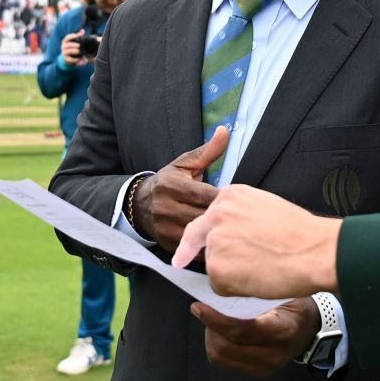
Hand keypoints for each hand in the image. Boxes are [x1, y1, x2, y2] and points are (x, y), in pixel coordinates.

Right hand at [60, 31, 84, 64]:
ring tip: (79, 51)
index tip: (76, 36)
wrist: (67, 58)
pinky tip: (79, 58)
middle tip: (79, 45)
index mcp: (65, 41)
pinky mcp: (66, 59)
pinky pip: (70, 59)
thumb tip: (82, 30)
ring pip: (68, 51)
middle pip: (68, 44)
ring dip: (74, 51)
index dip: (71, 36)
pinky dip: (75, 59)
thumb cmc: (72, 47)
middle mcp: (63, 46)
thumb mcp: (74, 41)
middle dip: (73, 45)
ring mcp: (64, 53)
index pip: (67, 37)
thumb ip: (78, 35)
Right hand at [133, 127, 228, 248]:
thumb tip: (224, 130)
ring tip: (233, 230)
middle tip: (239, 217)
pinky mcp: (167, 244)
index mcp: (171, 185)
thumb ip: (208, 151)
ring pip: (198, 235)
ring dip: (216, 233)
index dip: (222, 199)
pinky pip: (193, 249)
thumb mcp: (185, 164)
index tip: (236, 200)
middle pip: (202, 215)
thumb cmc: (169, 182)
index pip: (204, 194)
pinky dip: (207, 246)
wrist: (140, 205)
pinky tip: (220, 243)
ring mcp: (164, 228)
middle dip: (220, 217)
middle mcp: (165, 207)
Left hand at [172, 183, 341, 298]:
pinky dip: (235, 289)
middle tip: (247, 263)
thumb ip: (242, 216)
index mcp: (230, 196)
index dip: (201, 238)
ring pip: (213, 265)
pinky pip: (219, 286)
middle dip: (221, 255)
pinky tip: (257, 279)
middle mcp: (217, 214)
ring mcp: (215, 241)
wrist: (315, 251)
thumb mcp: (266, 207)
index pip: (206, 219)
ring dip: (231, 273)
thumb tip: (234, 234)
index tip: (184, 254)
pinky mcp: (217, 268)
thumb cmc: (301, 234)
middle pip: (205, 242)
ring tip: (262, 266)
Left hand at [192, 298, 318, 376]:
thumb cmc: (295, 303)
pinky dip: (218, 346)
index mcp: (281, 331)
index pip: (240, 331)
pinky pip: (225, 361)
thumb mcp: (278, 293)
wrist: (312, 326)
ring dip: (212, 338)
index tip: (198, 307)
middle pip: (225, 348)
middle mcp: (273, 355)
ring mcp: (265, 367)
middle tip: (208, 310)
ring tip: (216, 321)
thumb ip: (251, 295)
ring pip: (221, 357)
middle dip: (210, 328)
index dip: (215, 319)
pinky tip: (223, 333)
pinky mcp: (258, 372)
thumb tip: (218, 290)